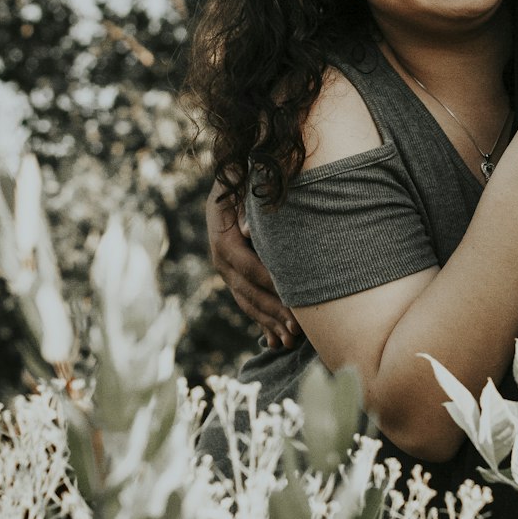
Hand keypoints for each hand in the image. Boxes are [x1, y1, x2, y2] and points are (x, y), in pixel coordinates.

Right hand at [206, 181, 299, 348]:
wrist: (235, 177)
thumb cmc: (247, 176)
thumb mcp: (246, 182)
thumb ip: (247, 203)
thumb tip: (248, 231)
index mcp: (222, 236)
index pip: (246, 265)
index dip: (268, 282)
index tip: (291, 296)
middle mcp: (221, 257)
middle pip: (246, 290)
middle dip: (271, 311)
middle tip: (296, 330)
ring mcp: (228, 269)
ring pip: (247, 302)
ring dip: (268, 322)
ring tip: (290, 342)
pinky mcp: (237, 275)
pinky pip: (249, 302)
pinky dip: (263, 321)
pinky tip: (276, 341)